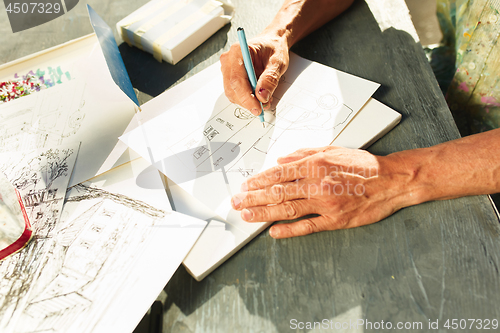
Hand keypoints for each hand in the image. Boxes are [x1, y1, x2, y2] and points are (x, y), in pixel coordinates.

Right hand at [220, 32, 289, 114]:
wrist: (271, 43)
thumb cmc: (274, 48)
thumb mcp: (278, 61)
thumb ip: (270, 78)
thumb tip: (262, 96)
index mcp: (238, 51)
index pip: (237, 79)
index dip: (246, 97)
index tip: (257, 108)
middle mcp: (228, 60)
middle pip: (232, 88)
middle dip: (248, 102)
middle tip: (264, 107)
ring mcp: (227, 69)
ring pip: (232, 93)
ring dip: (247, 102)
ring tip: (264, 100)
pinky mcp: (230, 77)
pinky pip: (235, 93)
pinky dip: (246, 99)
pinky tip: (258, 96)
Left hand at [231, 146, 415, 237]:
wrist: (390, 181)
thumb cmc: (363, 165)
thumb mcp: (333, 150)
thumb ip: (304, 154)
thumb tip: (281, 160)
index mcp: (315, 165)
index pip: (279, 174)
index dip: (259, 181)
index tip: (245, 185)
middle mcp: (317, 184)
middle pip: (278, 192)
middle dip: (253, 198)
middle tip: (236, 202)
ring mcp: (325, 204)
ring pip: (287, 209)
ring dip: (264, 213)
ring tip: (247, 215)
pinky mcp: (335, 220)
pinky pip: (307, 226)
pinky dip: (289, 230)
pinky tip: (273, 232)